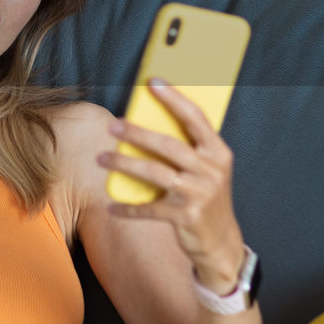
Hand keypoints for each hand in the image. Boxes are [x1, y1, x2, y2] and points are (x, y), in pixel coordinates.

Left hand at [96, 77, 244, 288]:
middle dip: (137, 134)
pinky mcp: (185, 216)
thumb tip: (146, 123)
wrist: (221, 242)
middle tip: (112, 126)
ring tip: (102, 159)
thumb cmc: (206, 197)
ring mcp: (199, 194)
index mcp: (218, 153)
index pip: (195, 118)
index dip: (174, 98)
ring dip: (124, 164)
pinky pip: (149, 208)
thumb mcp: (207, 170)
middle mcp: (211, 171)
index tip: (152, 81)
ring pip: (155, 173)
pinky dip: (128, 208)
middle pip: (169, 145)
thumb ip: (188, 149)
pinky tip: (111, 206)